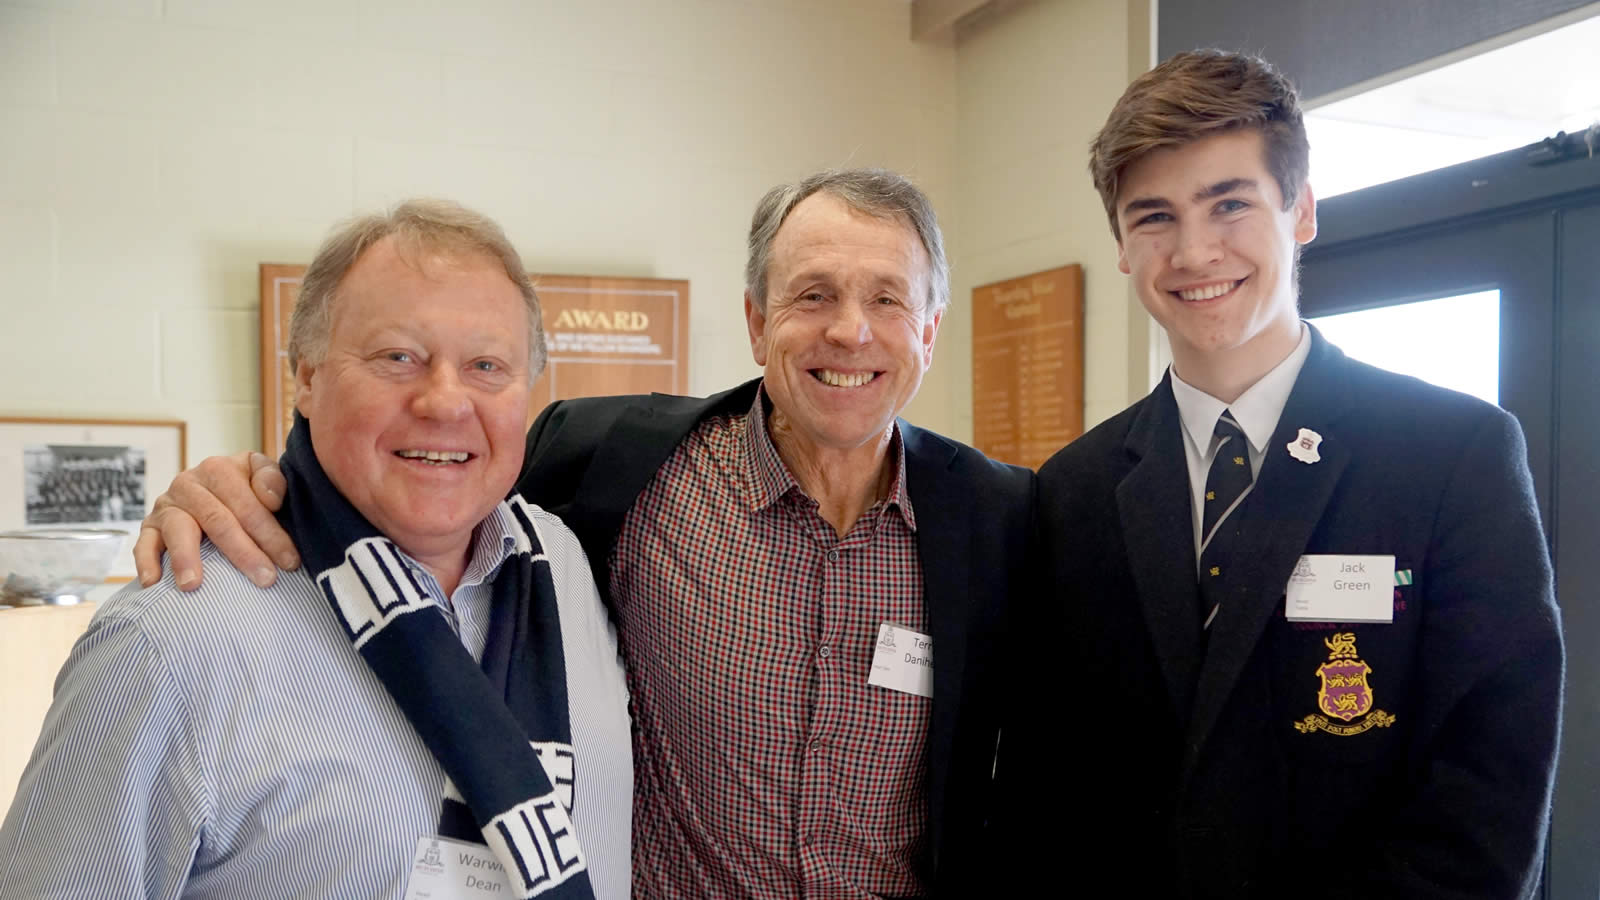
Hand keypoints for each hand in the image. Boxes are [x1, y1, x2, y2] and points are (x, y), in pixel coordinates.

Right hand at [134, 451, 297, 589]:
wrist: (212, 489)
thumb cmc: (245, 489)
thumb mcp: (261, 475)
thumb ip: (271, 480)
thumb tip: (271, 500)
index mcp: (219, 469)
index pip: (246, 504)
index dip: (270, 533)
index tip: (289, 561)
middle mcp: (188, 484)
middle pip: (217, 519)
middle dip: (243, 552)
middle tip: (264, 579)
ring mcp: (166, 505)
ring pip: (178, 530)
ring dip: (185, 558)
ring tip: (193, 585)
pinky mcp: (149, 526)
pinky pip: (144, 544)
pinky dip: (147, 562)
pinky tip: (153, 583)